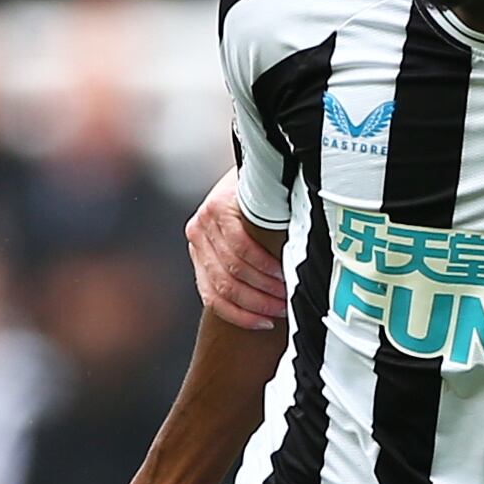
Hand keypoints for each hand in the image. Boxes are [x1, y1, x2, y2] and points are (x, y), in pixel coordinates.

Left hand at [187, 173, 289, 331]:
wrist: (262, 159)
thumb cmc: (264, 205)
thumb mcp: (251, 236)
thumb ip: (250, 264)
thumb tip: (273, 305)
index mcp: (200, 252)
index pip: (213, 297)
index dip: (240, 316)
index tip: (266, 324)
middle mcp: (196, 237)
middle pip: (224, 286)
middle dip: (256, 304)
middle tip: (284, 311)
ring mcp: (203, 222)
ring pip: (233, 270)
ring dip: (263, 287)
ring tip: (287, 294)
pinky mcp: (217, 209)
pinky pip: (240, 246)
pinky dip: (262, 264)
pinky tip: (280, 272)